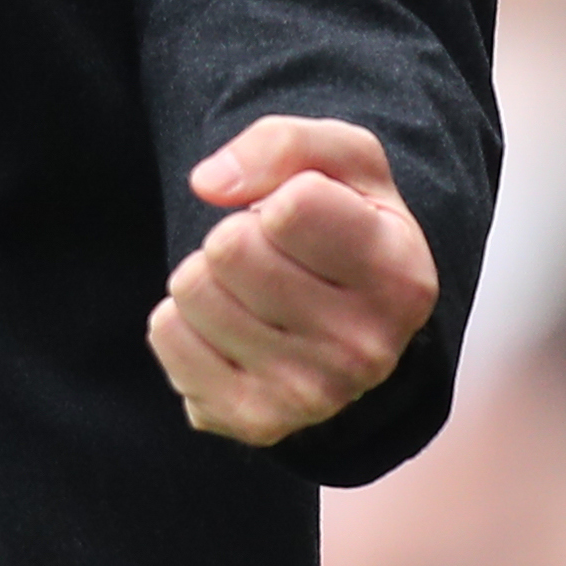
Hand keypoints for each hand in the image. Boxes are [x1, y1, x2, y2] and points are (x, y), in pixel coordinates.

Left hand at [146, 115, 439, 446]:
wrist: (354, 322)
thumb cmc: (346, 223)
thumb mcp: (343, 160)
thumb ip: (283, 144)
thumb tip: (210, 185)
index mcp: (400, 277)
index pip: (291, 207)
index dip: (279, 195)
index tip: (301, 215)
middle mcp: (365, 349)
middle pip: (230, 248)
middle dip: (236, 234)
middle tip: (270, 255)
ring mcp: (310, 395)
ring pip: (191, 288)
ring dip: (209, 276)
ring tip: (253, 291)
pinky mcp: (254, 421)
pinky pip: (165, 334)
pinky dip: (184, 318)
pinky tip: (231, 329)